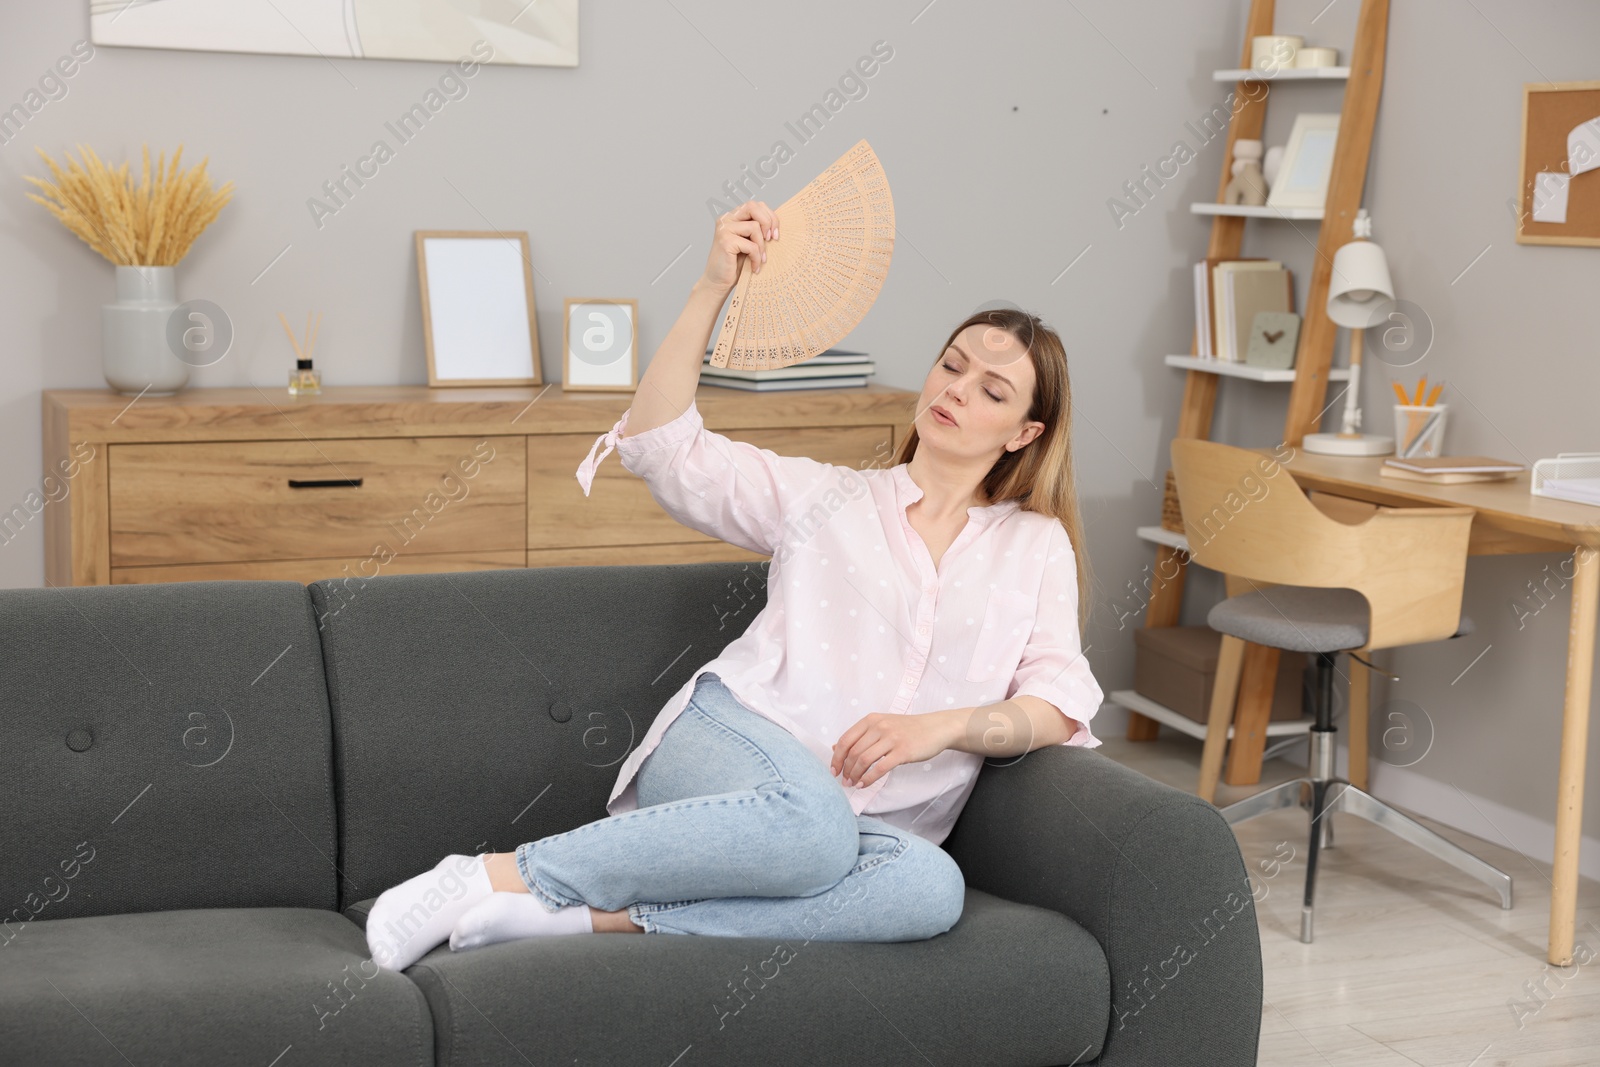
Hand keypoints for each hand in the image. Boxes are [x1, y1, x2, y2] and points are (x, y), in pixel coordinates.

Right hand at [700, 199, 777, 293]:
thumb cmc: (735, 264)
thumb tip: (776, 224)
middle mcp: (726, 219)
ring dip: (762, 246)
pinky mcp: (725, 241)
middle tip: (772, 240)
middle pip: (753, 207)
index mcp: (732, 217)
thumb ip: (757, 230)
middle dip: (768, 222)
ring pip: (754, 227)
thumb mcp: (749, 242)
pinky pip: (751, 245)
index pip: (756, 205)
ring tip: (760, 259)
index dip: (770, 217)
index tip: (775, 235)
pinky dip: (756, 258)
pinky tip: (754, 267)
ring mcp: (724, 228)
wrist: (718, 282)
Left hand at [830, 711, 952, 789]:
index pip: (845, 740)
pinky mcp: (902, 751)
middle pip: (853, 752)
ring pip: (864, 760)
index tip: (834, 771)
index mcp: (871, 720)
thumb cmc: (907, 729)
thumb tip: (834, 748)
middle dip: (845, 770)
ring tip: (852, 784)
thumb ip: (860, 736)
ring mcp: (891, 738)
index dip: (836, 757)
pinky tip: (864, 784)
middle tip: (844, 781)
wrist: (935, 728)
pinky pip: (879, 768)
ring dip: (855, 775)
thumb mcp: (881, 726)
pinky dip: (868, 779)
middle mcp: (879, 726)